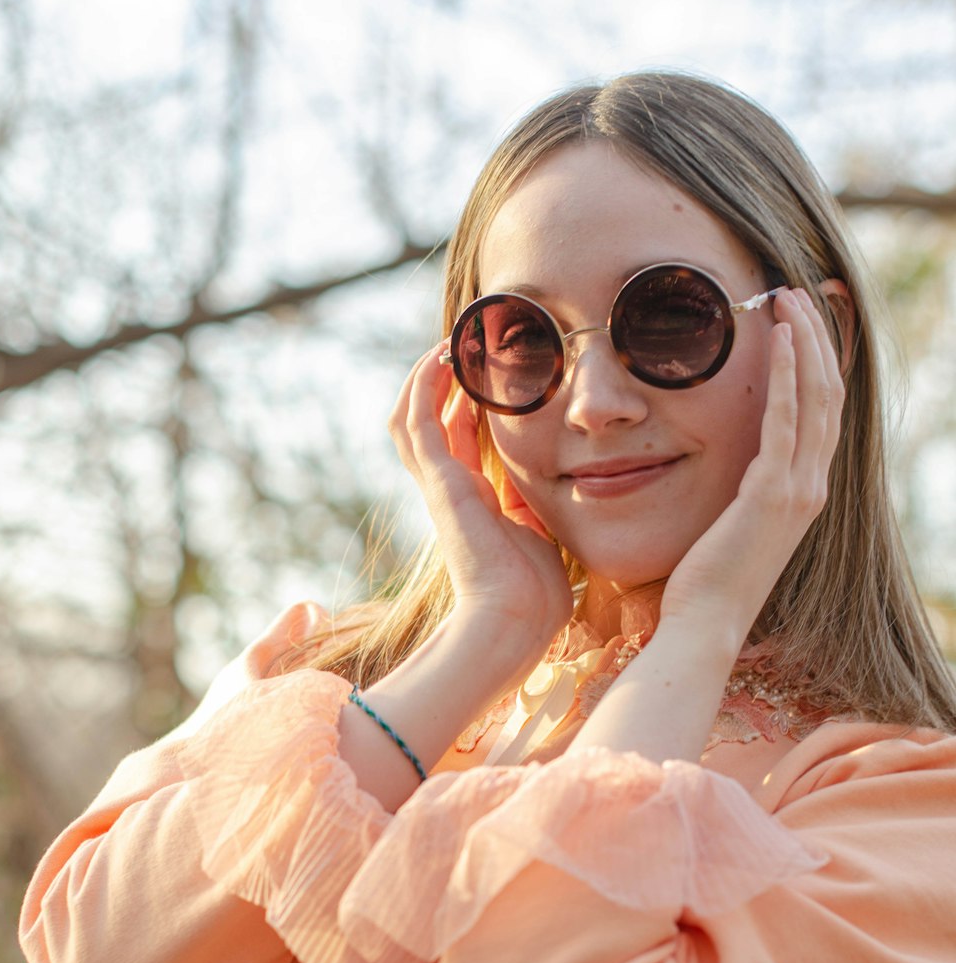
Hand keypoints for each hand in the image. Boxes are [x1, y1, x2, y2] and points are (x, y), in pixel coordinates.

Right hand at [388, 345, 573, 671]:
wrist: (515, 618)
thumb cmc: (535, 594)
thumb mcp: (541, 535)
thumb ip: (534, 507)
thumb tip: (550, 484)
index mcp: (473, 503)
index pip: (459, 442)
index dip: (464, 405)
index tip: (481, 373)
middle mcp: (450, 490)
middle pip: (426, 425)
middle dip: (437, 385)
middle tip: (459, 348)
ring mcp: (439, 485)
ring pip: (411, 419)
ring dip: (423, 379)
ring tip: (447, 344)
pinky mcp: (439, 482)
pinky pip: (418, 422)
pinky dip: (424, 386)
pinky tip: (441, 358)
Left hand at [658, 287, 844, 650]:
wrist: (705, 624)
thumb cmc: (706, 582)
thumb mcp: (732, 525)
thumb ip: (743, 491)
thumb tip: (731, 467)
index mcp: (804, 493)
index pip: (823, 414)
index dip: (820, 364)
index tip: (806, 323)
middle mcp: (812, 487)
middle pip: (829, 395)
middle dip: (818, 340)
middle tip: (798, 295)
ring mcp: (799, 490)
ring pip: (816, 398)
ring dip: (805, 343)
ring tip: (789, 298)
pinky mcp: (772, 493)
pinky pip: (784, 420)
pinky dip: (786, 374)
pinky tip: (779, 338)